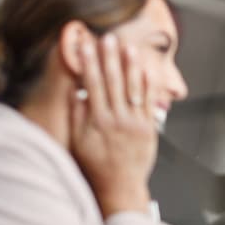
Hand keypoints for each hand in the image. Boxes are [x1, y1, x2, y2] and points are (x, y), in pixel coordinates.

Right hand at [70, 33, 155, 216]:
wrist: (120, 187)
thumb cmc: (96, 165)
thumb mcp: (78, 142)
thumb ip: (76, 116)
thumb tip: (75, 92)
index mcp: (97, 121)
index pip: (93, 85)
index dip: (89, 63)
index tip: (86, 45)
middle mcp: (117, 119)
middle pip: (114, 82)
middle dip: (110, 58)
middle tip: (107, 37)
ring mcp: (136, 122)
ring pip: (133, 88)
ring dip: (130, 66)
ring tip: (128, 47)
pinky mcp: (149, 127)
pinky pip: (149, 102)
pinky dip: (147, 84)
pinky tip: (145, 69)